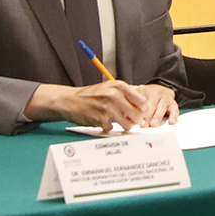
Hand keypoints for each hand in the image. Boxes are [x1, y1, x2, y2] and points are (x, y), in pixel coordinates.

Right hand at [28, 79, 157, 129]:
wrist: (70, 100)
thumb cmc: (92, 95)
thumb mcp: (110, 87)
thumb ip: (126, 94)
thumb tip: (143, 105)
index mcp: (119, 86)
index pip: (142, 101)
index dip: (142, 110)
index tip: (139, 113)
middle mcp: (114, 95)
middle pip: (137, 114)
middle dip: (135, 120)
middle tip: (130, 120)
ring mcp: (107, 108)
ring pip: (127, 124)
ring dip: (124, 126)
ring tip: (118, 122)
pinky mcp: (100, 119)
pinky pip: (112, 129)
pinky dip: (110, 128)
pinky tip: (104, 122)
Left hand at [127, 83, 180, 125]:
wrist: (161, 87)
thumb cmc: (146, 94)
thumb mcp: (136, 93)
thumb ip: (128, 101)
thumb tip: (118, 112)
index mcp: (144, 91)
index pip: (140, 101)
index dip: (136, 110)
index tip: (132, 118)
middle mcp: (155, 93)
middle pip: (151, 105)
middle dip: (146, 116)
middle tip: (142, 125)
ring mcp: (165, 98)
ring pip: (161, 107)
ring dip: (157, 116)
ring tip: (153, 124)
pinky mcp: (173, 103)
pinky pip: (175, 109)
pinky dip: (173, 116)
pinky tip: (171, 122)